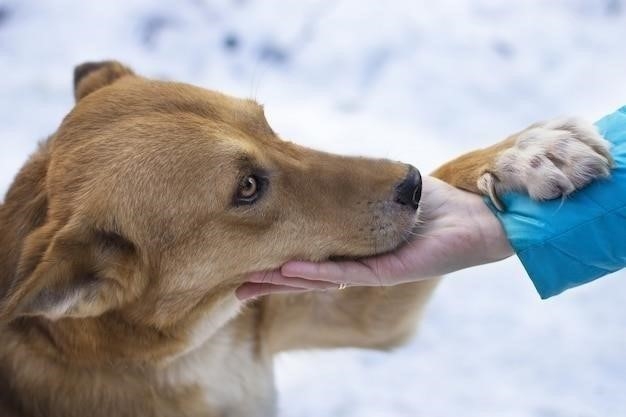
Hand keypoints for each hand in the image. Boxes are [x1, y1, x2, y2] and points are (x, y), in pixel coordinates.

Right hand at [236, 176, 513, 299]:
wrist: (478, 213)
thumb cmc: (435, 203)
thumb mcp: (384, 190)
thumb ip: (355, 188)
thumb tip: (324, 168)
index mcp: (355, 248)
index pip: (310, 258)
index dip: (279, 263)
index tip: (248, 261)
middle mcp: (360, 265)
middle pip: (307, 277)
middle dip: (272, 283)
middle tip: (236, 288)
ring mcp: (373, 271)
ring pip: (319, 280)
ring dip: (283, 282)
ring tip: (249, 284)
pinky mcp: (390, 272)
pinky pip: (347, 272)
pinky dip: (316, 273)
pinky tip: (287, 270)